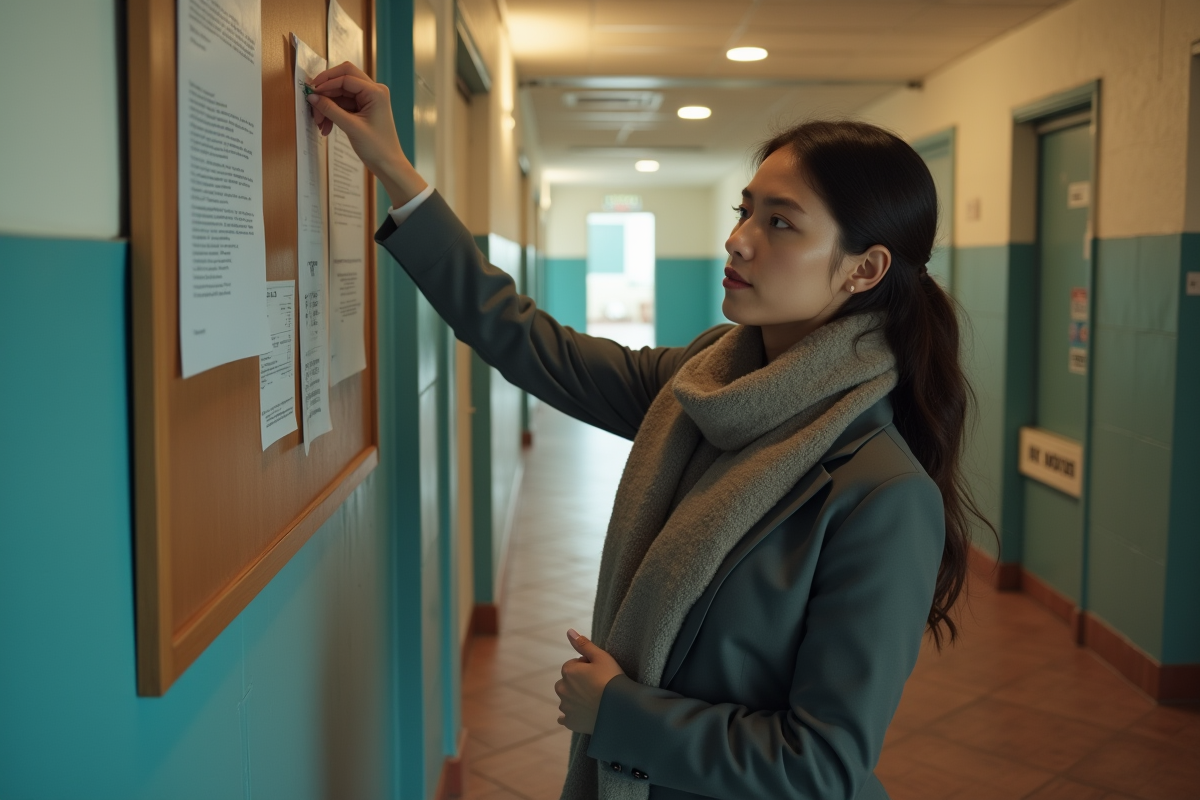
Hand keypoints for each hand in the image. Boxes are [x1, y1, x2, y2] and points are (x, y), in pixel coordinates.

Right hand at [306, 61, 426, 205]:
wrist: (388, 165)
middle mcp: (373, 91)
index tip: (311, 92)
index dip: (327, 83)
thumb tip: (312, 96)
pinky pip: (343, 104)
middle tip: (313, 105)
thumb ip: (330, 110)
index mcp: (376, 92)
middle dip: (326, 92)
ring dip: (327, 106)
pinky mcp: (363, 109)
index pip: (346, 77)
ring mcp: (368, 99)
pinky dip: (333, 113)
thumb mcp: (351, 127)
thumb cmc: (377, 148)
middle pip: (343, 80)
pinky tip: (326, 127)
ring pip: (340, 94)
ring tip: (319, 124)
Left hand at [555, 629, 625, 734]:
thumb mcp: (601, 657)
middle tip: (597, 687)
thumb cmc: (612, 679)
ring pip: (567, 700)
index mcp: (567, 671)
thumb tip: (569, 631)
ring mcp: (565, 707)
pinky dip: (573, 715)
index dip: (586, 668)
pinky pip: (566, 718)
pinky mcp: (570, 722)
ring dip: (576, 699)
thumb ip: (583, 644)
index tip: (599, 673)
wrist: (620, 708)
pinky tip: (583, 714)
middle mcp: (562, 689)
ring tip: (595, 701)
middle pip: (568, 683)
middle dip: (578, 683)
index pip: (573, 665)